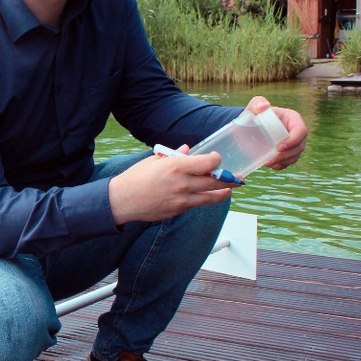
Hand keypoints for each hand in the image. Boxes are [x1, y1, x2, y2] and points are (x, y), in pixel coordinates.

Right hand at [107, 147, 238, 225]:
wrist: (122, 200)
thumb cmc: (136, 178)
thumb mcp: (154, 160)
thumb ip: (174, 155)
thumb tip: (187, 150)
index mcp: (176, 166)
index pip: (208, 163)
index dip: (216, 160)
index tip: (216, 159)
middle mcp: (182, 183)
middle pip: (215, 182)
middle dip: (229, 179)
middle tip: (237, 178)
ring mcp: (181, 199)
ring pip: (211, 197)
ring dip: (223, 193)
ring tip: (229, 190)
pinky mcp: (178, 210)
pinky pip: (196, 204)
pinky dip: (204, 200)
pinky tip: (207, 196)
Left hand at [244, 96, 307, 169]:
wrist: (249, 127)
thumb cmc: (254, 114)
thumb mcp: (253, 107)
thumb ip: (256, 103)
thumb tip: (264, 106)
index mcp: (292, 119)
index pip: (301, 131)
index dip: (294, 140)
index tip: (279, 147)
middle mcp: (296, 132)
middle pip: (300, 146)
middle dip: (287, 155)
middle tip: (271, 159)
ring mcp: (293, 143)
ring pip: (295, 156)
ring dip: (283, 161)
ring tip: (267, 162)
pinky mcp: (287, 153)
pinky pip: (288, 162)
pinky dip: (280, 165)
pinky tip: (269, 164)